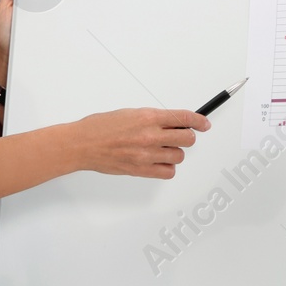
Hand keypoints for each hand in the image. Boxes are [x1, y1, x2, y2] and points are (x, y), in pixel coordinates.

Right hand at [68, 109, 209, 179]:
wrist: (82, 144)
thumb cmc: (99, 128)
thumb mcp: (129, 113)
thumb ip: (152, 119)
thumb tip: (171, 123)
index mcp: (147, 117)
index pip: (183, 118)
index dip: (199, 121)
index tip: (204, 124)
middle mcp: (150, 135)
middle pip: (187, 139)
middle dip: (186, 137)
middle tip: (177, 137)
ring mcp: (146, 154)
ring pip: (179, 156)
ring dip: (174, 153)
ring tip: (160, 150)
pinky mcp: (141, 170)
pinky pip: (168, 172)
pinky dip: (167, 168)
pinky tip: (157, 162)